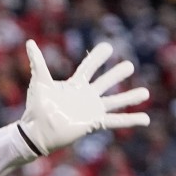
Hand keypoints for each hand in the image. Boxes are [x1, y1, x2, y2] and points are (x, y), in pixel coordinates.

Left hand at [18, 40, 148, 155]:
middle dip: (117, 74)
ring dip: (130, 97)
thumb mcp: (39, 83)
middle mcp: (85, 96)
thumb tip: (29, 43)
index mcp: (75, 85)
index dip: (98, 57)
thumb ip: (37, 62)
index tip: (108, 47)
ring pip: (115, 101)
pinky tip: (145, 119)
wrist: (36, 132)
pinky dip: (131, 120)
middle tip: (130, 66)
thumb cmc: (36, 108)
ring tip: (145, 93)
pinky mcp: (94, 122)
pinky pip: (116, 121)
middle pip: (106, 81)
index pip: (89, 67)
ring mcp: (91, 109)